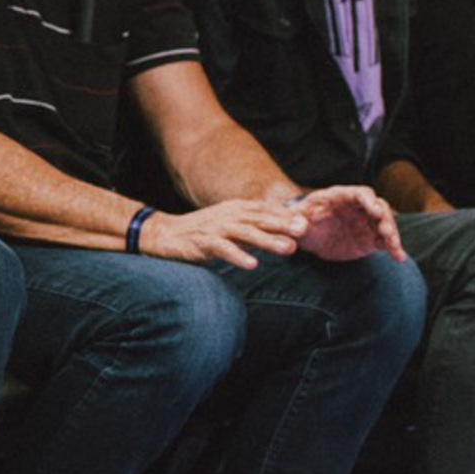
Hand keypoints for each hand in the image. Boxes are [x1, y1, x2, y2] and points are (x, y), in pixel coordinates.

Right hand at [144, 198, 303, 267]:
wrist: (165, 233)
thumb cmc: (203, 231)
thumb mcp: (231, 225)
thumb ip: (254, 227)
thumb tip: (283, 232)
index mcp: (237, 208)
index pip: (267, 210)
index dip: (287, 215)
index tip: (309, 222)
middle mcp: (229, 215)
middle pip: (261, 219)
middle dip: (284, 224)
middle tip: (305, 231)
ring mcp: (216, 228)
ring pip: (247, 233)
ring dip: (269, 240)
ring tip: (289, 249)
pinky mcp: (202, 242)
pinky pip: (223, 249)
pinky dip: (238, 256)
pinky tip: (252, 265)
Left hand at [294, 183, 404, 260]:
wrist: (305, 236)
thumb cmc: (297, 222)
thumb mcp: (291, 220)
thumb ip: (294, 222)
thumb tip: (299, 227)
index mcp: (340, 196)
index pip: (360, 194)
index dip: (369, 201)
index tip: (375, 211)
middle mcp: (359, 207)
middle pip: (379, 207)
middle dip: (385, 219)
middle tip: (386, 232)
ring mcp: (366, 222)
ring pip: (385, 224)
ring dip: (392, 234)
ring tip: (394, 248)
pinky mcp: (370, 239)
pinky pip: (385, 242)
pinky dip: (393, 248)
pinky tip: (399, 257)